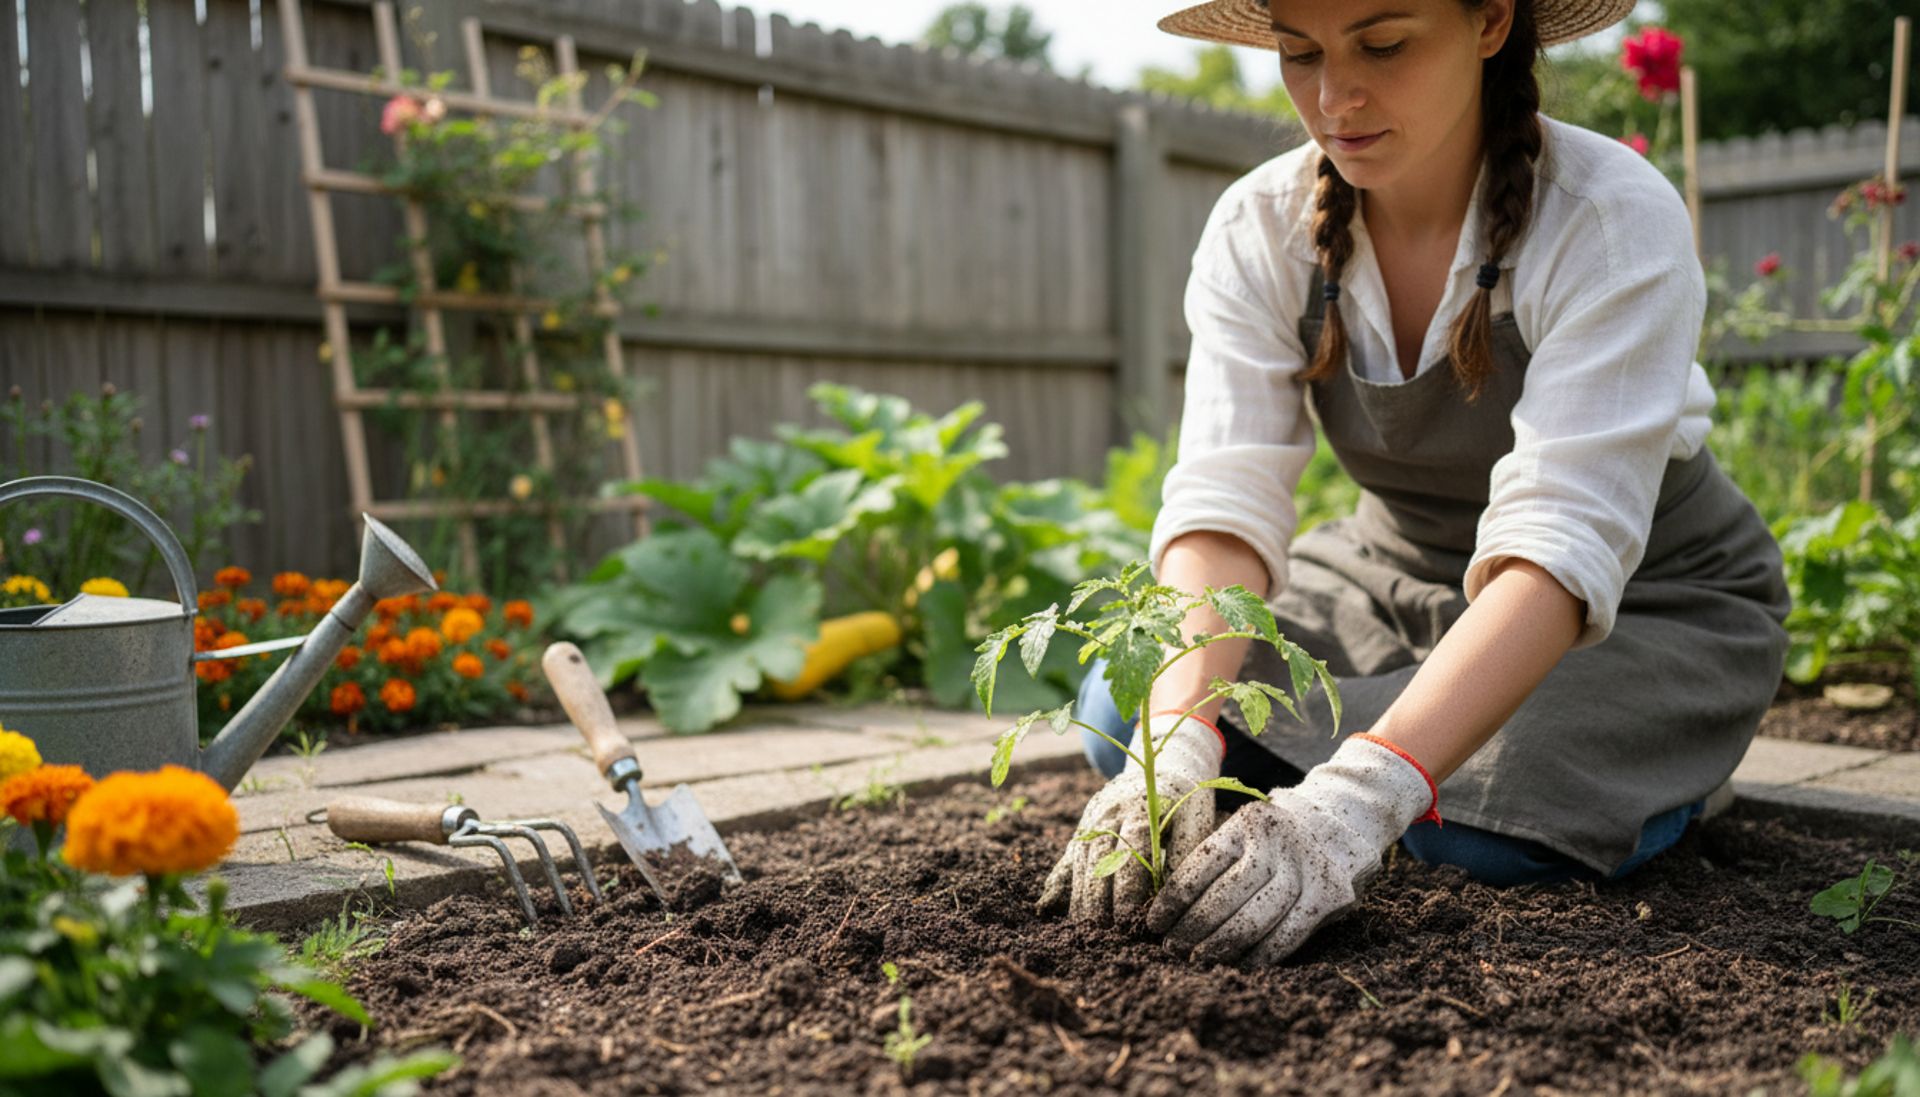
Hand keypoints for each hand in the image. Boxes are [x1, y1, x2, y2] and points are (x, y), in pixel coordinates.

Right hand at [1038, 714, 1223, 922]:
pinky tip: (1058, 908)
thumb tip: (1177, 891)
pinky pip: (1069, 856)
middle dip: (1102, 898)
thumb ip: (1188, 849)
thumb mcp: (1196, 815)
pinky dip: (1063, 882)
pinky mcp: (1083, 827)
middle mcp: (1109, 811)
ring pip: (1082, 860)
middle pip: (1100, 859)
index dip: (1131, 886)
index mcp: (1139, 807)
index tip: (1135, 918)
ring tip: (1086, 929)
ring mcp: (1092, 819)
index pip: (1131, 851)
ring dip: (1082, 895)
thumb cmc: (1185, 796)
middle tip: (1106, 932)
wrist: (1159, 762)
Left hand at [1144, 735, 1437, 965]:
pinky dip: (1261, 954)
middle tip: (1172, 948)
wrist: (1345, 819)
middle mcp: (1276, 841)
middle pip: (1227, 893)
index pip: (1202, 863)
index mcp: (1247, 822)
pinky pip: (1289, 932)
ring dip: (1223, 944)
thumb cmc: (1278, 834)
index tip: (1153, 922)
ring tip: (1198, 959)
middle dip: (1194, 926)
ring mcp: (1306, 868)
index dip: (1174, 898)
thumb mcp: (1247, 829)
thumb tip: (1171, 904)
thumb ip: (1219, 858)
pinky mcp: (1328, 896)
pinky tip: (1239, 965)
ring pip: (1257, 916)